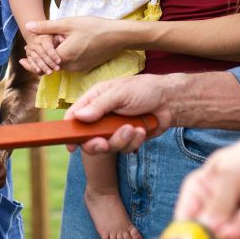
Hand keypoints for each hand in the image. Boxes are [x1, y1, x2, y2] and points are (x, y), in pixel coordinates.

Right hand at [22, 33, 60, 75]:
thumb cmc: (49, 38)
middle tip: (57, 69)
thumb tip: (63, 40)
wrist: (35, 36)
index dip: (53, 55)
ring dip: (43, 67)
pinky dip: (34, 67)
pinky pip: (31, 62)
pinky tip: (39, 72)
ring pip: (36, 59)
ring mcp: (30, 50)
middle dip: (50, 62)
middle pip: (42, 54)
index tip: (59, 61)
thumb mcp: (54, 36)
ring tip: (50, 73)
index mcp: (43, 39)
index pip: (48, 48)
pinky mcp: (28, 55)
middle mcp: (35, 44)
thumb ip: (59, 38)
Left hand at [26, 16, 121, 72]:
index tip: (25, 54)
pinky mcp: (86, 68)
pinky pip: (70, 65)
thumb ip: (46, 27)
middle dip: (44, 56)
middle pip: (50, 64)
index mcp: (64, 57)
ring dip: (55, 56)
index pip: (42, 61)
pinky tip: (69, 44)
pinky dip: (66, 57)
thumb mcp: (68, 23)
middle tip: (37, 45)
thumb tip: (28, 26)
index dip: (33, 56)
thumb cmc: (94, 27)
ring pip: (60, 64)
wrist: (118, 36)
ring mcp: (79, 69)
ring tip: (57, 40)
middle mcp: (70, 67)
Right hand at [64, 74, 178, 153]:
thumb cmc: (144, 90)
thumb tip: (79, 116)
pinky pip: (124, 148)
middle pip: (88, 138)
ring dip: (121, 140)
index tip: (71, 145)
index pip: (74, 116)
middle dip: (97, 144)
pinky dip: (134, 142)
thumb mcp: (120, 93)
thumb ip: (99, 106)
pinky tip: (142, 130)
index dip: (70, 131)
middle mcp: (101, 116)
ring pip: (108, 146)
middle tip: (104, 144)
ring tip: (133, 128)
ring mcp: (113, 129)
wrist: (169, 101)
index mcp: (94, 100)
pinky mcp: (127, 139)